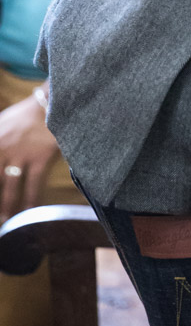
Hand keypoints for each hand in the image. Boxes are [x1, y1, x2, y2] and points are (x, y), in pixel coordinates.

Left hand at [0, 90, 60, 220]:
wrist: (50, 105)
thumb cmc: (24, 116)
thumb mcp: (0, 124)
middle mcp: (3, 149)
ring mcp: (21, 155)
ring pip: (9, 186)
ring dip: (6, 205)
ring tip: (5, 219)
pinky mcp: (39, 159)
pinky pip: (32, 184)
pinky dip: (30, 199)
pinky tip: (29, 210)